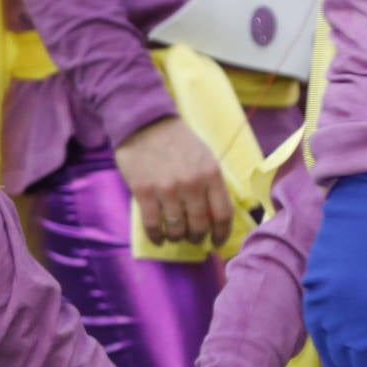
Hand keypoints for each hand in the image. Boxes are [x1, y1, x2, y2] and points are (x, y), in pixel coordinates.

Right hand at [113, 116, 231, 245]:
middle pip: (199, 225)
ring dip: (177, 237)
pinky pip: (152, 224)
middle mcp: (191, 184)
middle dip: (197, 236)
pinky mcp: (144, 192)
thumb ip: (212, 183)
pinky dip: (156, 236)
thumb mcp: (205, 156)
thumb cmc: (178, 140)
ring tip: (175, 236)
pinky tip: (158, 238)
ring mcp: (166, 190)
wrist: (145, 124)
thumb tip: (215, 212)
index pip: (222, 214)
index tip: (216, 242)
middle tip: (193, 238)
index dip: (221, 233)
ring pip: (176, 228)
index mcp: (211, 174)